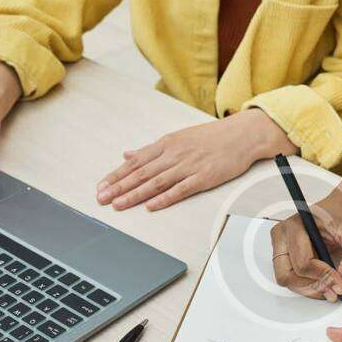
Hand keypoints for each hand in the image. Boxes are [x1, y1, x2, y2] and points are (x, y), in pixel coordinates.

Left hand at [97, 108, 295, 211]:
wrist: (241, 135)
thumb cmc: (211, 138)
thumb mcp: (177, 138)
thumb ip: (151, 150)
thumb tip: (127, 155)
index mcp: (166, 144)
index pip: (135, 162)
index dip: (116, 175)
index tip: (101, 187)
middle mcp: (174, 154)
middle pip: (141, 173)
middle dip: (119, 187)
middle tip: (102, 199)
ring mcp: (189, 166)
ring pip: (156, 182)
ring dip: (135, 194)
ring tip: (119, 205)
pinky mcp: (204, 177)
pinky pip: (181, 189)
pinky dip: (165, 198)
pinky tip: (151, 206)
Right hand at [270, 191, 341, 301]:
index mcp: (295, 226)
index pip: (303, 262)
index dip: (323, 277)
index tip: (340, 282)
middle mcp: (283, 236)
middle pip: (286, 275)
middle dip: (310, 286)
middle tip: (332, 290)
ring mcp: (282, 247)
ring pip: (287, 280)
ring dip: (309, 289)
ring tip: (331, 289)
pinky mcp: (287, 256)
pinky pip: (292, 278)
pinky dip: (308, 286)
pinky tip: (325, 283)